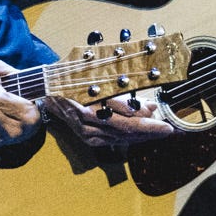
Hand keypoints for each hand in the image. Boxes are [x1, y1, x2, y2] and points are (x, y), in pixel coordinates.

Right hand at [45, 88, 174, 152]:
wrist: (46, 90)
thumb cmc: (72, 75)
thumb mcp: (95, 73)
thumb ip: (122, 90)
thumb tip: (148, 105)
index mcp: (89, 104)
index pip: (124, 117)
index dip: (146, 121)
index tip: (163, 120)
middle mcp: (88, 122)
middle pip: (125, 130)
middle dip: (150, 131)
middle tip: (169, 130)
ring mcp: (87, 133)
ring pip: (121, 138)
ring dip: (143, 135)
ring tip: (160, 131)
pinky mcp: (88, 139)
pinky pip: (115, 141)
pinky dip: (130, 138)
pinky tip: (142, 135)